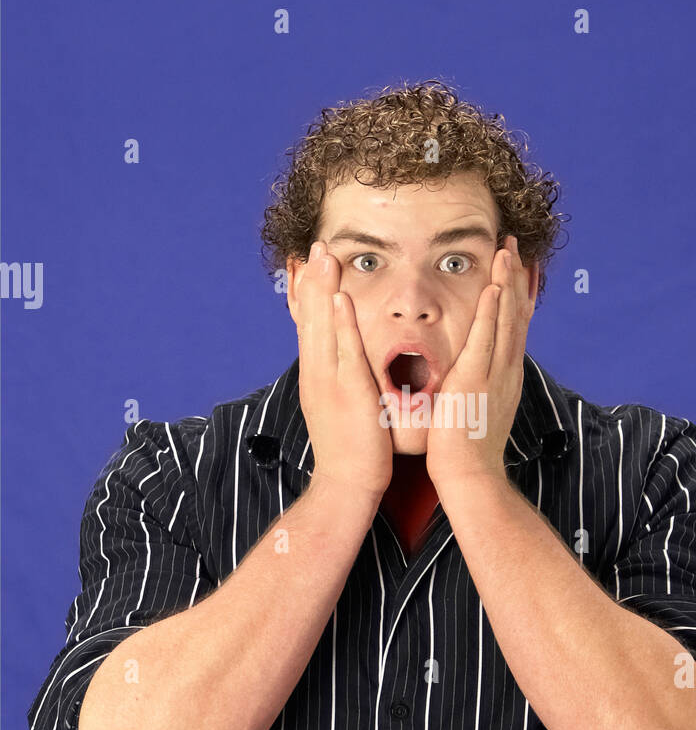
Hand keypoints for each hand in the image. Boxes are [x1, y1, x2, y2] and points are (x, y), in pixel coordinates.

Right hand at [293, 240, 392, 501]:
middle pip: (312, 318)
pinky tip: (341, 298)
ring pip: (324, 327)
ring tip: (324, 256)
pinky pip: (343, 351)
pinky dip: (340, 323)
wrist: (346, 484)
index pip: (310, 326)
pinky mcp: (347, 392)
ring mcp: (328, 381)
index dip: (310, 294)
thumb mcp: (341, 407)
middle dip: (314, 280)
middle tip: (315, 245)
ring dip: (324, 289)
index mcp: (317, 375)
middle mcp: (317, 373)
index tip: (310, 264)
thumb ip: (342, 381)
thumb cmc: (351, 449)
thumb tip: (346, 365)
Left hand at [425, 234, 534, 501]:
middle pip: (516, 314)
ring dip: (507, 281)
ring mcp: (494, 373)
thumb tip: (474, 376)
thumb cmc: (467, 451)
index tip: (517, 268)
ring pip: (505, 318)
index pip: (514, 327)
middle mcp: (506, 369)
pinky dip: (491, 310)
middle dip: (516, 278)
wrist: (470, 476)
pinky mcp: (476, 379)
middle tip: (514, 245)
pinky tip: (494, 286)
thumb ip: (478, 389)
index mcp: (505, 376)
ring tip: (507, 250)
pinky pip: (486, 337)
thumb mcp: (478, 411)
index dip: (516, 295)